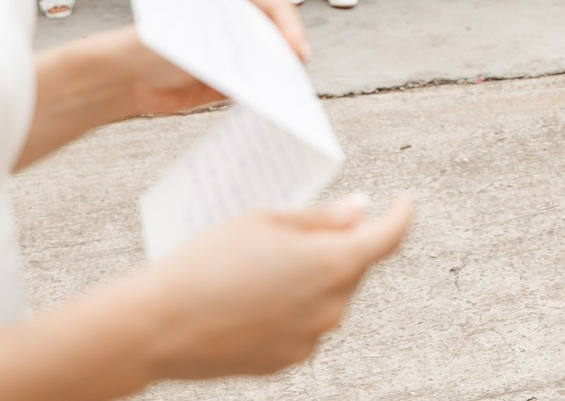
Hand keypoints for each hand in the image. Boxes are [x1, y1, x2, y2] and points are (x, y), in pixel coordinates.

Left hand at [116, 0, 308, 115]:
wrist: (128, 78)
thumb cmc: (152, 45)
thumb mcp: (193, 36)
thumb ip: (227, 45)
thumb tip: (260, 57)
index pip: (273, 5)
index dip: (289, 26)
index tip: (295, 49)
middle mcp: (241, 19)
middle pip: (278, 34)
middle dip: (288, 53)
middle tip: (295, 73)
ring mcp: (240, 49)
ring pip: (273, 60)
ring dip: (280, 75)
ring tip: (286, 93)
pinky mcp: (236, 77)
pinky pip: (259, 84)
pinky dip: (266, 93)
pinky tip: (269, 103)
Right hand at [139, 195, 412, 379]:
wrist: (160, 325)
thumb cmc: (208, 262)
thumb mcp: (267, 221)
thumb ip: (323, 218)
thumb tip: (361, 210)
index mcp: (333, 265)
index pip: (387, 238)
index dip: (400, 215)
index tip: (404, 203)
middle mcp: (331, 307)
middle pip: (354, 267)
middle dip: (337, 246)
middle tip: (291, 232)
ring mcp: (310, 338)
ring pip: (329, 297)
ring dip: (312, 279)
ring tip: (258, 268)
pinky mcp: (286, 360)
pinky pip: (305, 324)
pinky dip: (292, 307)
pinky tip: (252, 297)